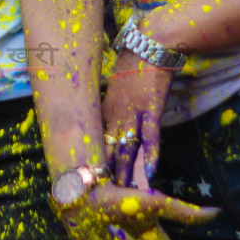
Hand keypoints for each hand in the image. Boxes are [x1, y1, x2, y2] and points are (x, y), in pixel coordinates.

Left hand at [103, 48, 170, 187]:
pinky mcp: (151, 108)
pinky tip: (151, 172)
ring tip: (123, 195)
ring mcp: (132, 112)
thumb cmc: (133, 62)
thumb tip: (109, 125)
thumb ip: (110, 107)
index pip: (95, 143)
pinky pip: (151, 135)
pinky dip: (151, 154)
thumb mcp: (114, 86)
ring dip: (125, 172)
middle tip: (101, 198)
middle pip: (107, 150)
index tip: (88, 183)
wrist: (150, 41)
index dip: (93, 164)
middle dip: (105, 175)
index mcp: (103, 109)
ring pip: (126, 148)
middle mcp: (114, 114)